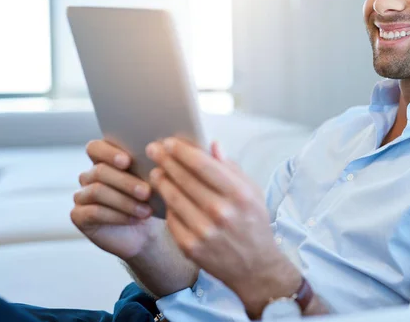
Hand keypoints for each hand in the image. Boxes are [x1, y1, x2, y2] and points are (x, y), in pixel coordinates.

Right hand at [71, 139, 161, 260]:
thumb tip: (157, 150)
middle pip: (100, 171)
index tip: (127, 161)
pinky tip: (135, 219)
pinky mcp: (78, 216)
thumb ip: (150, 164)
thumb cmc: (154, 201)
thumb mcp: (155, 181)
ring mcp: (81, 196)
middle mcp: (89, 175)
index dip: (108, 153)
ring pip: (97, 191)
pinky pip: (93, 212)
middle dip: (126, 182)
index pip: (95, 148)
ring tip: (146, 211)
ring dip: (125, 201)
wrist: (150, 233)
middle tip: (146, 192)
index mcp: (105, 159)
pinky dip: (117, 216)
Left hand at [146, 138, 301, 317]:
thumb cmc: (254, 224)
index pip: (203, 165)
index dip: (182, 151)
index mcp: (239, 194)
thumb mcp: (253, 192)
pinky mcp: (191, 247)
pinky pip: (172, 220)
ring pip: (173, 198)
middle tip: (154, 149)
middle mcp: (221, 212)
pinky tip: (164, 196)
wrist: (255, 268)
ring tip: (155, 171)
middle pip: (184, 179)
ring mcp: (204, 231)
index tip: (170, 142)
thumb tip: (212, 146)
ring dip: (162, 181)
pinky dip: (166, 206)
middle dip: (166, 161)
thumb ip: (232, 168)